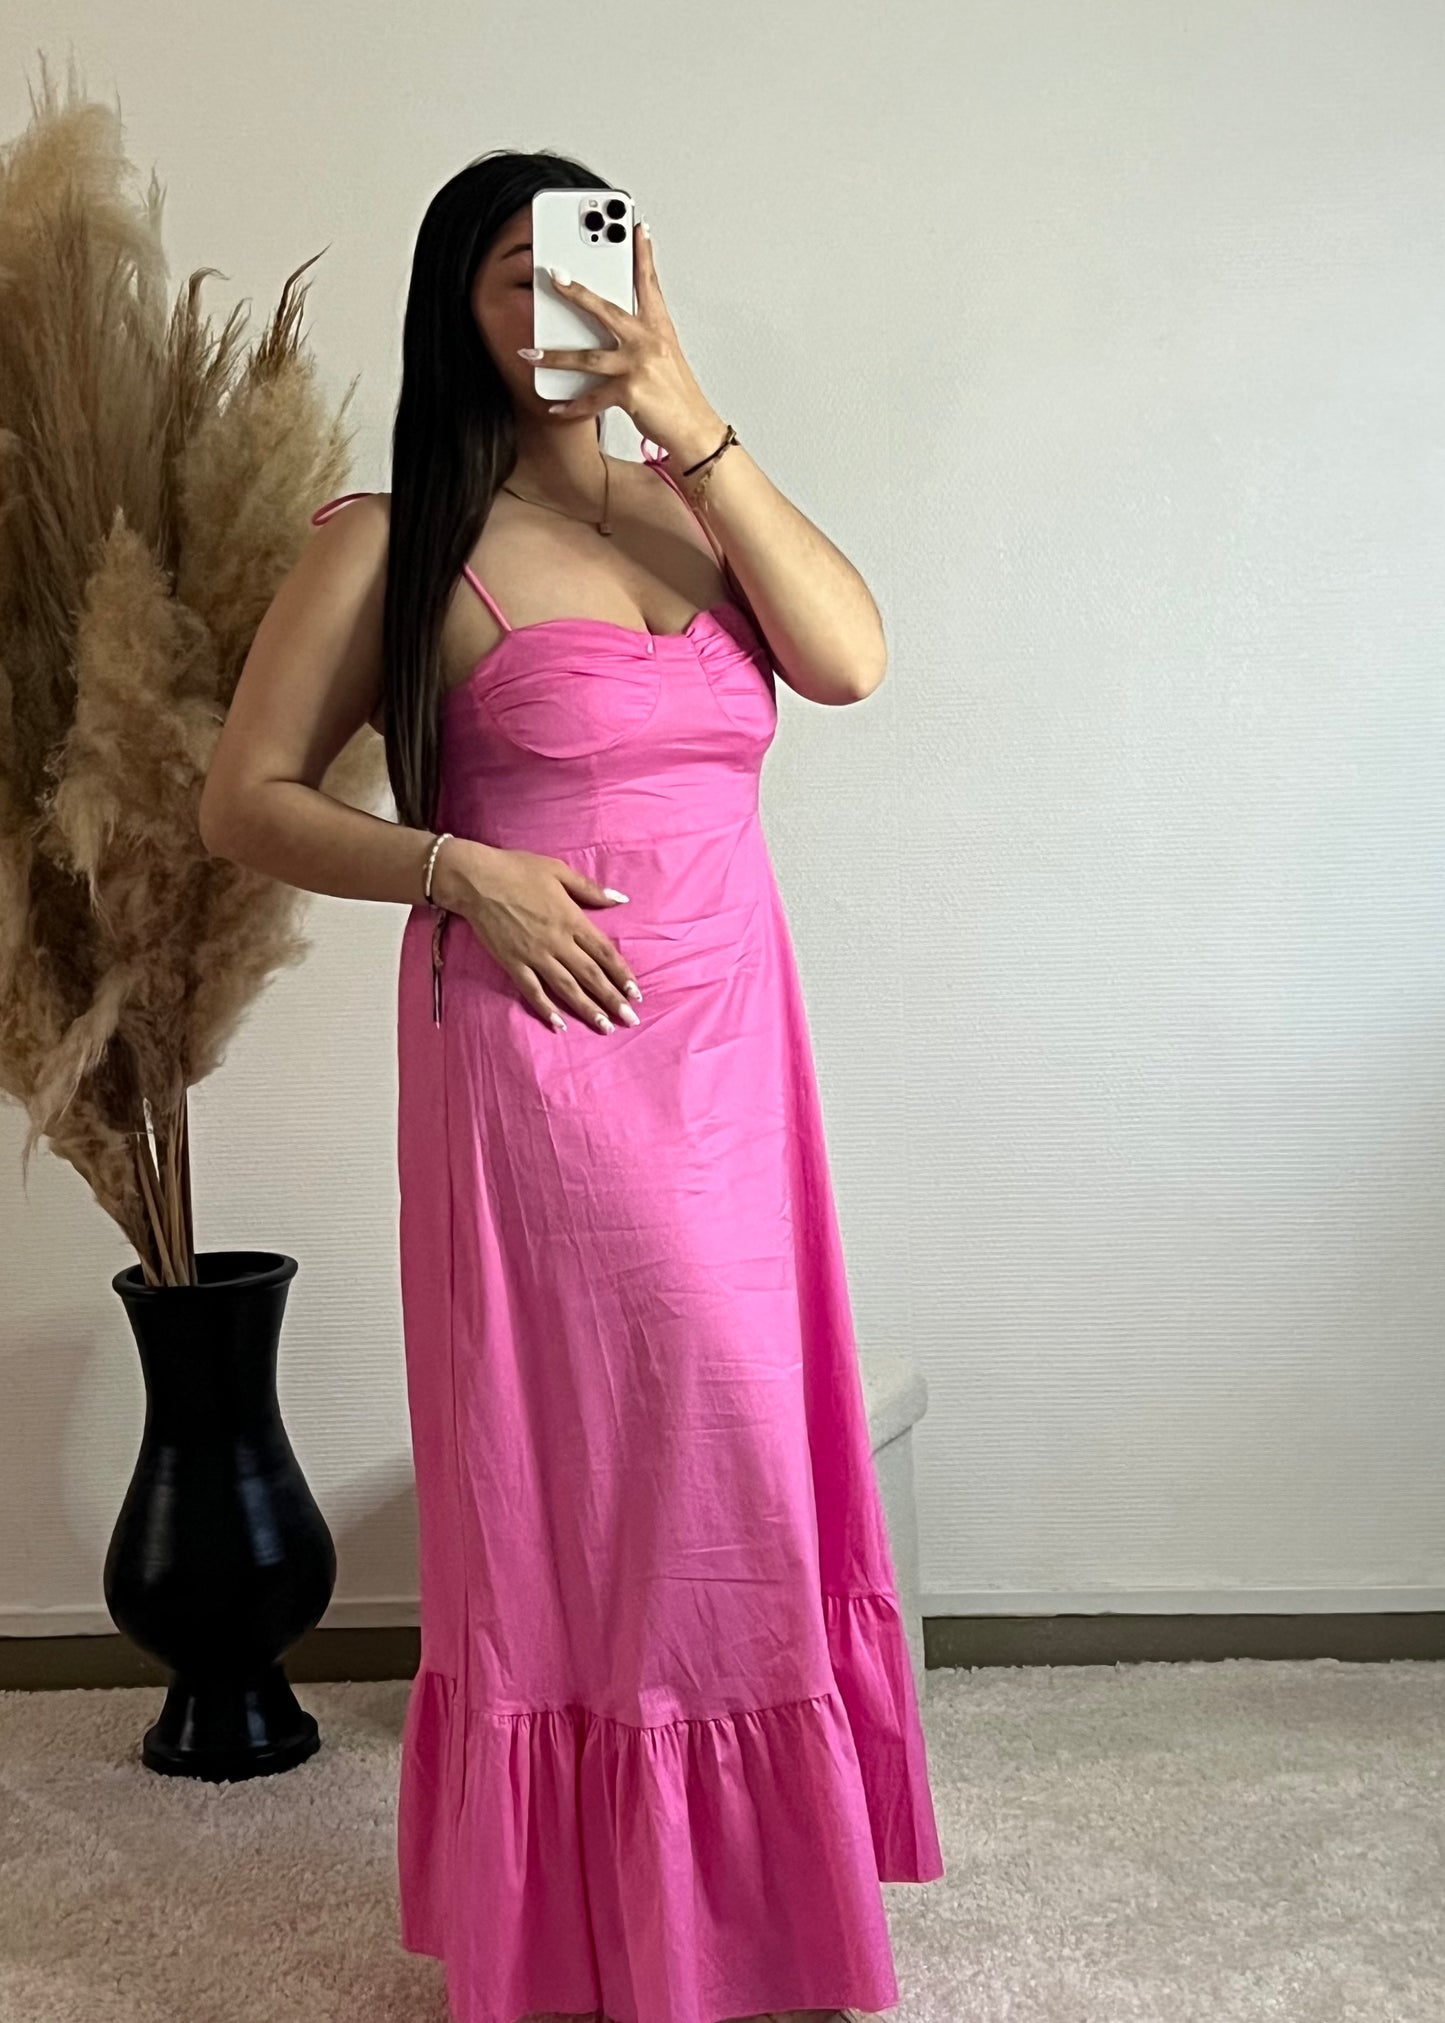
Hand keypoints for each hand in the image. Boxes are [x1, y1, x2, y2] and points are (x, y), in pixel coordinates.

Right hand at [435, 838, 642, 1034]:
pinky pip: (532, 990)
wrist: (476, 879)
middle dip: (612, 999)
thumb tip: (620, 899)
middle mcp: (557, 942)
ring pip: (566, 988)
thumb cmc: (518, 869)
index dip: (622, 974)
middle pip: (590, 975)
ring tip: (604, 1027)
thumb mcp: (559, 871)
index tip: (636, 993)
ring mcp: (534, 955)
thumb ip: (591, 889)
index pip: (604, 953)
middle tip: (630, 1020)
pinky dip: (546, 1008)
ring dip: (587, 1009)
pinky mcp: (512, 963)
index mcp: (571, 919)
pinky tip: (559, 1025)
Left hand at [526, 225, 721, 456]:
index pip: (649, 285)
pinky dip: (572, 406)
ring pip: (588, 356)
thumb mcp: (666, 358)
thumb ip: (644, 338)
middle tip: (555, 276)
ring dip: (555, 357)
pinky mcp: (631, 393)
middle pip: (607, 309)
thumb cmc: (679, 398)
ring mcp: (639, 366)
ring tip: (531, 355)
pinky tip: (556, 407)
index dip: (643, 255)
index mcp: (659, 329)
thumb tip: (618, 328)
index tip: (637, 228)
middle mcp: (649, 342)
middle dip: (577, 292)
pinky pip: (592, 399)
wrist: (695, 431)